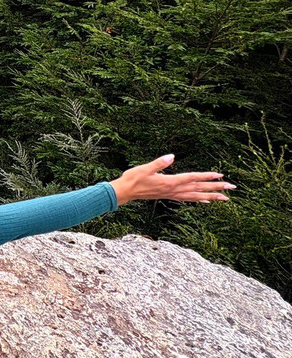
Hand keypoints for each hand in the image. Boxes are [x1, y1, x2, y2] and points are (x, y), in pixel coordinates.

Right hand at [109, 154, 233, 204]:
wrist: (125, 192)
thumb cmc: (133, 179)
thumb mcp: (144, 168)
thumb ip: (158, 163)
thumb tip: (171, 156)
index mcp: (170, 182)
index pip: (192, 178)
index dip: (206, 176)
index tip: (220, 175)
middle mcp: (174, 190)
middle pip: (198, 188)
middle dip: (216, 188)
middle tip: (232, 187)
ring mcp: (172, 194)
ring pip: (196, 196)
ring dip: (211, 196)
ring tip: (225, 198)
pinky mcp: (169, 196)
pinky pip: (188, 199)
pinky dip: (199, 200)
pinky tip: (205, 201)